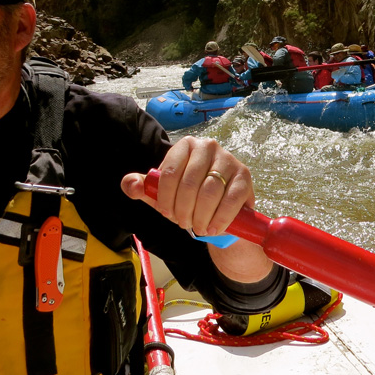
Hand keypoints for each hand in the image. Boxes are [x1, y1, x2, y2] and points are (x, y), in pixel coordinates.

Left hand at [121, 136, 254, 236]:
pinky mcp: (244, 176)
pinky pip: (231, 200)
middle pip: (189, 184)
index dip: (165, 198)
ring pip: (210, 192)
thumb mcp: (165, 194)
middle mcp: (207, 146)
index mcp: (185, 146)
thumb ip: (144, 189)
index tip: (167, 213)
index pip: (169, 172)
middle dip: (183, 210)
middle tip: (183, 224)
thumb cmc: (190, 198)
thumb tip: (129, 185)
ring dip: (201, 217)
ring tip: (198, 227)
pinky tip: (213, 228)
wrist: (221, 210)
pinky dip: (220, 219)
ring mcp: (228, 159)